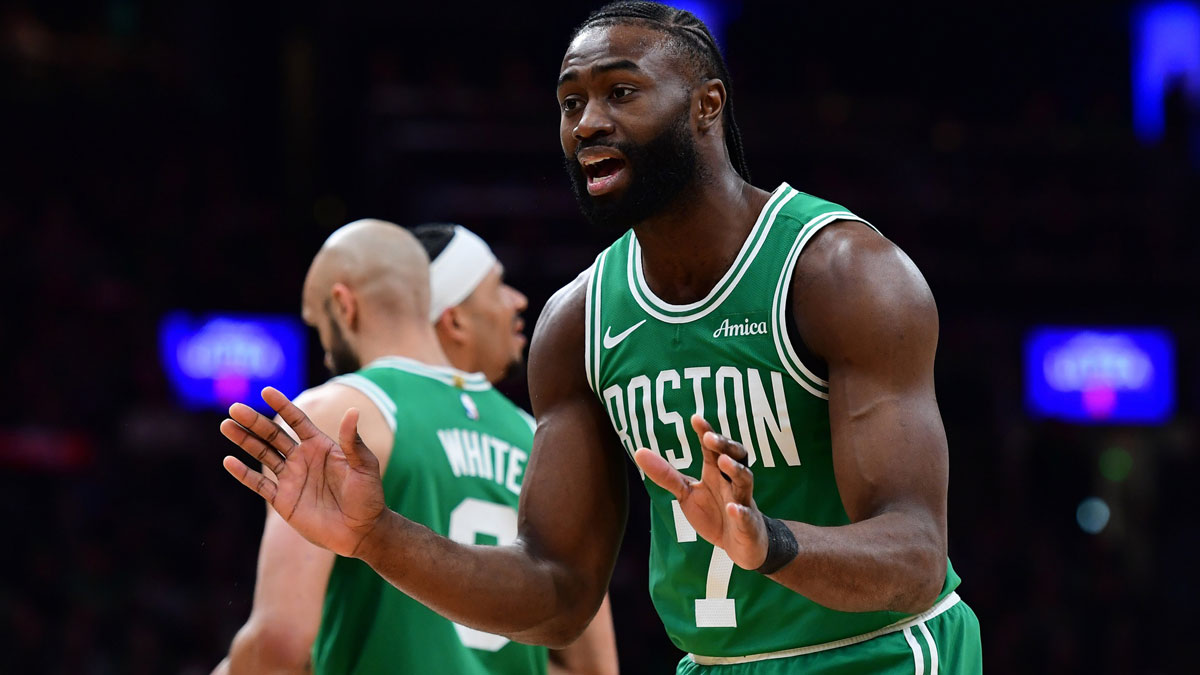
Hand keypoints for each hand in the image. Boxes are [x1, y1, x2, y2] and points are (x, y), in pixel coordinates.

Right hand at [220, 387, 387, 558]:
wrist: (361, 532)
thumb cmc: (368, 496)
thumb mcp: (364, 466)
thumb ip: (353, 442)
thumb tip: (353, 411)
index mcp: (320, 446)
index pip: (297, 420)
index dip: (282, 405)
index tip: (266, 391)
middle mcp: (303, 458)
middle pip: (273, 435)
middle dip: (255, 421)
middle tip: (235, 408)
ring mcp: (291, 478)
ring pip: (262, 454)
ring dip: (245, 441)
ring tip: (226, 426)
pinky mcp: (284, 500)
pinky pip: (260, 484)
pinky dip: (244, 474)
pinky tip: (229, 461)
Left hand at [634, 415, 767, 569]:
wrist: (739, 545)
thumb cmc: (714, 513)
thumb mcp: (686, 494)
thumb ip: (666, 475)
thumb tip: (638, 451)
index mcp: (716, 473)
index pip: (712, 449)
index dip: (706, 433)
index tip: (695, 418)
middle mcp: (732, 483)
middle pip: (736, 457)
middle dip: (725, 446)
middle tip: (710, 438)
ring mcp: (743, 502)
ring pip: (745, 481)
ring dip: (736, 470)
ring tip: (723, 461)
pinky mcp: (748, 525)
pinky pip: (746, 517)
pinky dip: (740, 512)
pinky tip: (732, 508)